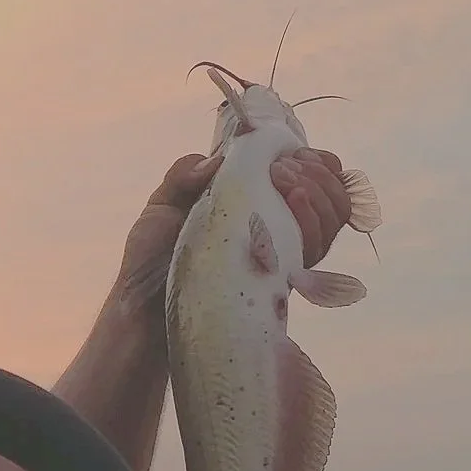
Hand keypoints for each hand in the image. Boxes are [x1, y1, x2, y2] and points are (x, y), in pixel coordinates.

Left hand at [114, 148, 353, 315]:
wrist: (143, 318)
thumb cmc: (149, 264)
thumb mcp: (159, 211)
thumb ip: (183, 178)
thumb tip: (217, 159)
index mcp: (250, 209)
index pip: (302, 184)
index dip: (316, 165)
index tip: (302, 153)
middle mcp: (272, 233)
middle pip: (326, 201)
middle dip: (318, 176)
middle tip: (285, 169)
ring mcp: (278, 259)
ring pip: (327, 223)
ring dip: (318, 192)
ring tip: (286, 181)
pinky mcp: (279, 283)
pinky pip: (314, 251)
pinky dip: (312, 220)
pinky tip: (294, 201)